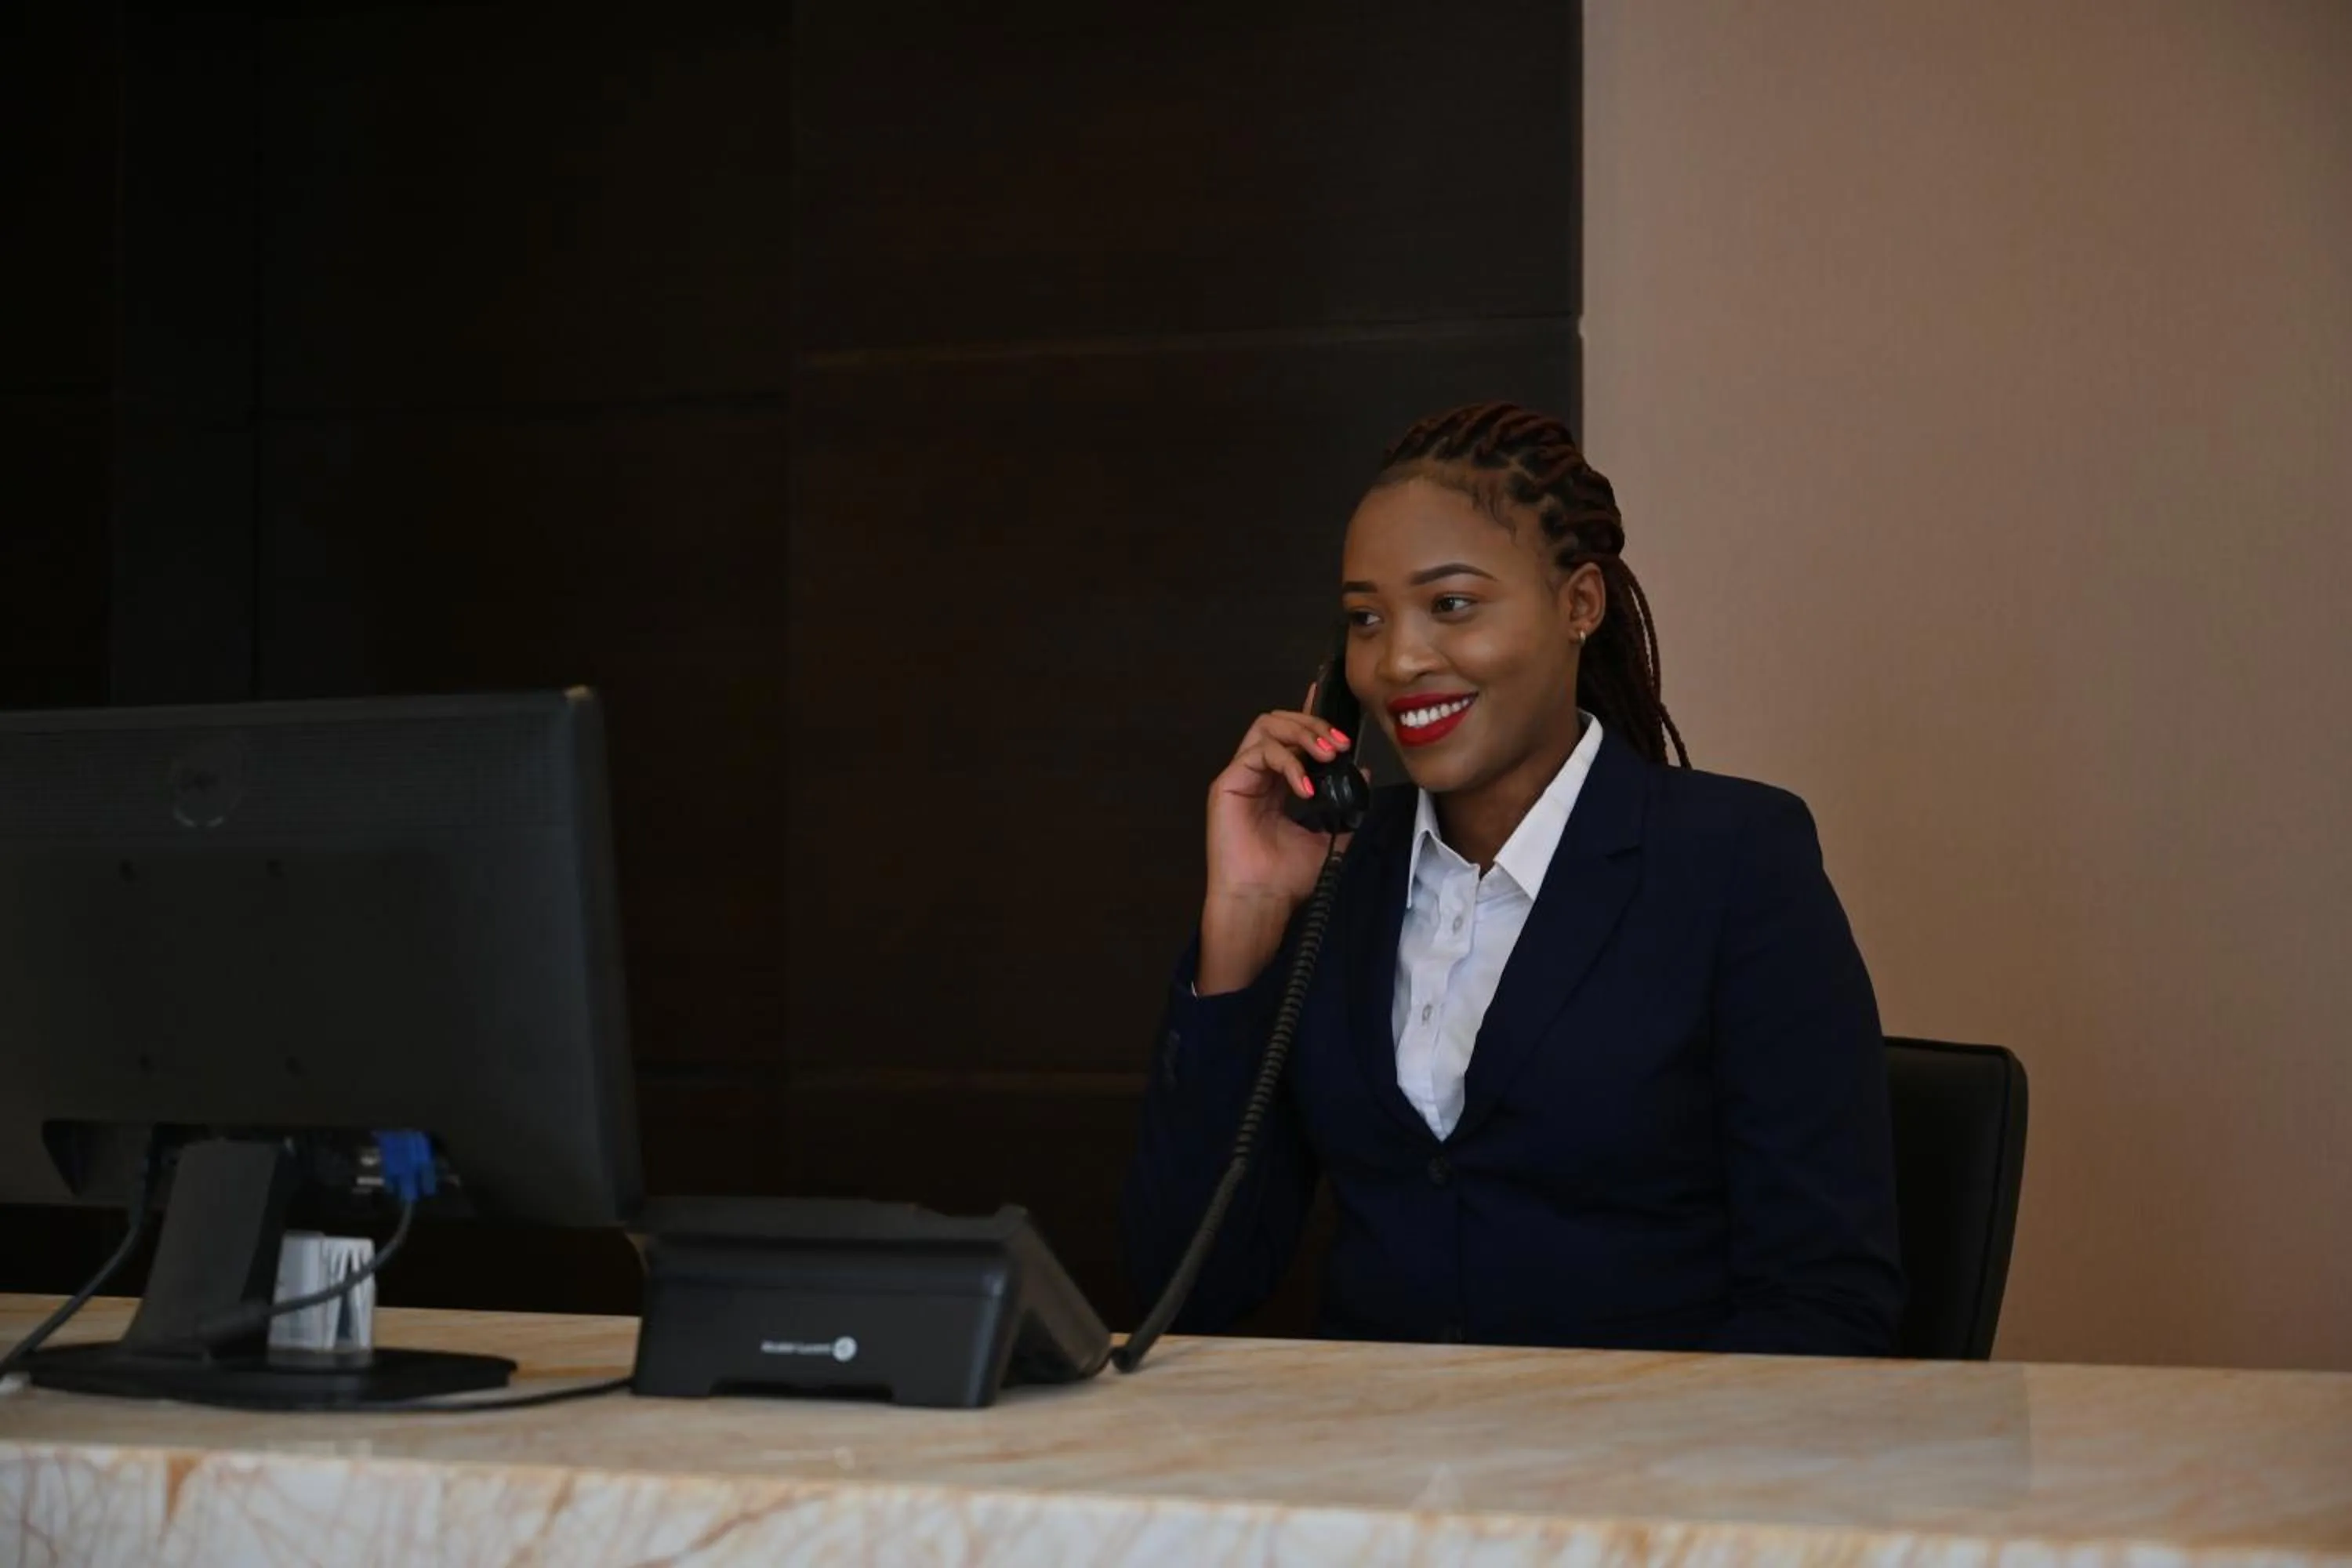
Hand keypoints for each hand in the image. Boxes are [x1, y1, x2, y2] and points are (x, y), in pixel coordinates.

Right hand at [1197, 685, 1358, 993]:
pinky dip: (1287, 762)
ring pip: (1267, 727)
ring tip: (1327, 756)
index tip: (1332, 700)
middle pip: (1280, 722)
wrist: (1263, 903)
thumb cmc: (1287, 878)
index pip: (1292, 736)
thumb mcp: (1330, 838)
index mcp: (1277, 783)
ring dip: (1302, 734)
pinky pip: (1257, 753)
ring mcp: (1240, 777)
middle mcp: (1257, 774)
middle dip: (1313, 724)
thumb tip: (1363, 772)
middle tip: (1340, 744)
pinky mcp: (1227, 784)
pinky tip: (1305, 786)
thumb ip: (1345, 805)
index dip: (1310, 713)